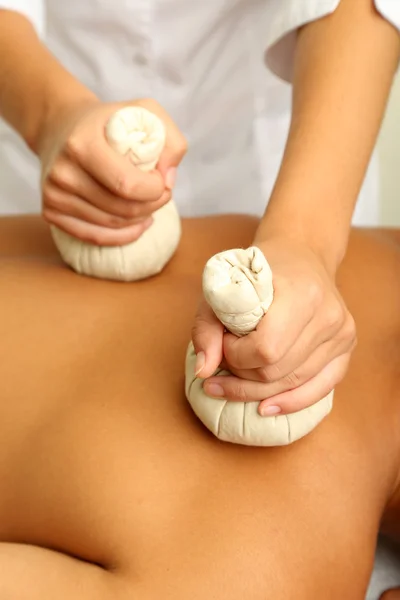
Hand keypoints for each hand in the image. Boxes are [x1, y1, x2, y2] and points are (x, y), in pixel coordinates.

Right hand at [39, 97, 186, 244]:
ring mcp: (54, 194)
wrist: (60, 126)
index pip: (127, 185)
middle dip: (152, 205)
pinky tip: (138, 223)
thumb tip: (168, 180)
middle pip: (122, 209)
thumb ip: (170, 141)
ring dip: (140, 219)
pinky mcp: (51, 212)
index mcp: (82, 144)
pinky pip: (96, 237)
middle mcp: (63, 172)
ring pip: (113, 225)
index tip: (161, 179)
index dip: (155, 190)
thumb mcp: (144, 113)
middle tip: (161, 194)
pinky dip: (123, 235)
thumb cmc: (109, 122)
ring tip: (148, 203)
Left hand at [192, 238, 355, 415]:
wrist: (300, 254)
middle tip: (226, 359)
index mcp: (302, 293)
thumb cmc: (257, 272)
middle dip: (242, 374)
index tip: (224, 340)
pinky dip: (291, 402)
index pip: (265, 349)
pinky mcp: (346, 347)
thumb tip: (204, 372)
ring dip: (257, 389)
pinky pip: (320, 388)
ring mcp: (342, 333)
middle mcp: (328, 315)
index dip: (236, 355)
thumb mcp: (222, 289)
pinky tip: (266, 408)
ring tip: (234, 380)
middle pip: (277, 371)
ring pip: (293, 383)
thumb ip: (206, 328)